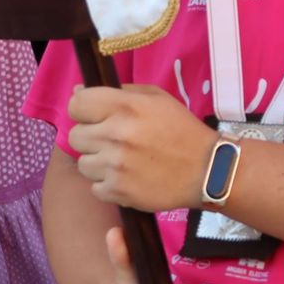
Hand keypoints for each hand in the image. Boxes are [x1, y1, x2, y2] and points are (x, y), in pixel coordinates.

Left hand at [68, 85, 215, 210]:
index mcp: (126, 107)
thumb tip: (78, 91)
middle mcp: (116, 134)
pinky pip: (95, 187)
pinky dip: (109, 185)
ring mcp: (115, 166)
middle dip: (92, 138)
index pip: (76, 104)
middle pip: (75, 136)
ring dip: (99, 163)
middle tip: (114, 142)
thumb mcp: (158, 99)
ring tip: (124, 163)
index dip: (83, 110)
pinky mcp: (118, 191)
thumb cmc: (183, 131)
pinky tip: (129, 179)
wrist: (209, 170)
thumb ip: (120, 92)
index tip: (95, 117)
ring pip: (83, 164)